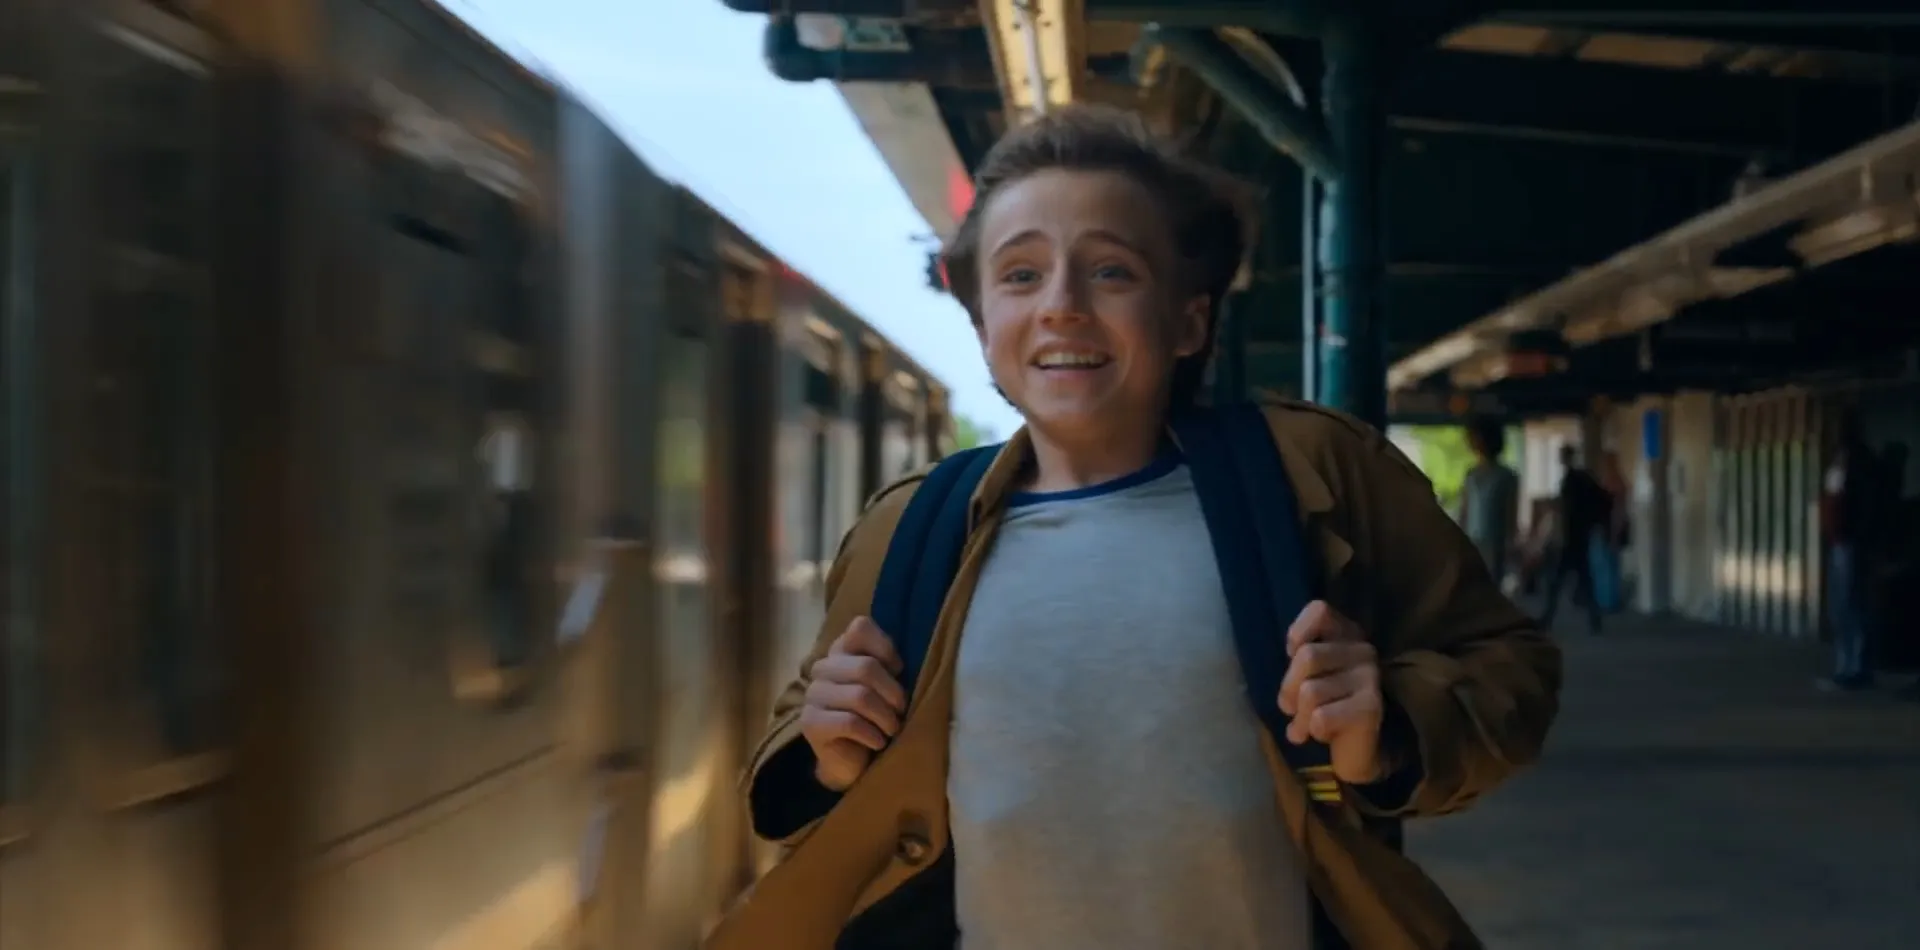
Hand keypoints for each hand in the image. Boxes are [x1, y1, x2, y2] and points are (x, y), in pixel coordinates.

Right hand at [799, 616, 907, 791]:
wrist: (856, 761)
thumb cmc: (878, 717)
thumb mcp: (890, 685)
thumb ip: (891, 665)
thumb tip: (898, 664)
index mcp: (842, 650)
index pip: (859, 628)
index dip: (886, 648)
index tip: (898, 671)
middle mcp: (823, 667)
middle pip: (866, 667)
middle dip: (893, 693)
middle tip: (901, 712)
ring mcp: (813, 694)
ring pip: (860, 696)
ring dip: (886, 718)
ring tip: (892, 730)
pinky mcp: (810, 722)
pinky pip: (850, 723)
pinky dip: (873, 735)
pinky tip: (877, 742)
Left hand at [1278, 600, 1385, 784]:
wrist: (1356, 748)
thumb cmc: (1327, 704)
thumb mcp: (1310, 674)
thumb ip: (1301, 658)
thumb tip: (1293, 651)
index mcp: (1347, 634)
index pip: (1320, 611)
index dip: (1298, 631)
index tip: (1291, 653)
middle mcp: (1363, 650)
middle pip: (1307, 657)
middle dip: (1288, 688)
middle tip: (1288, 707)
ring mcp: (1370, 678)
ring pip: (1310, 692)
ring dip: (1299, 716)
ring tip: (1302, 726)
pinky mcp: (1371, 707)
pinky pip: (1321, 717)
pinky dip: (1313, 729)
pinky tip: (1321, 734)